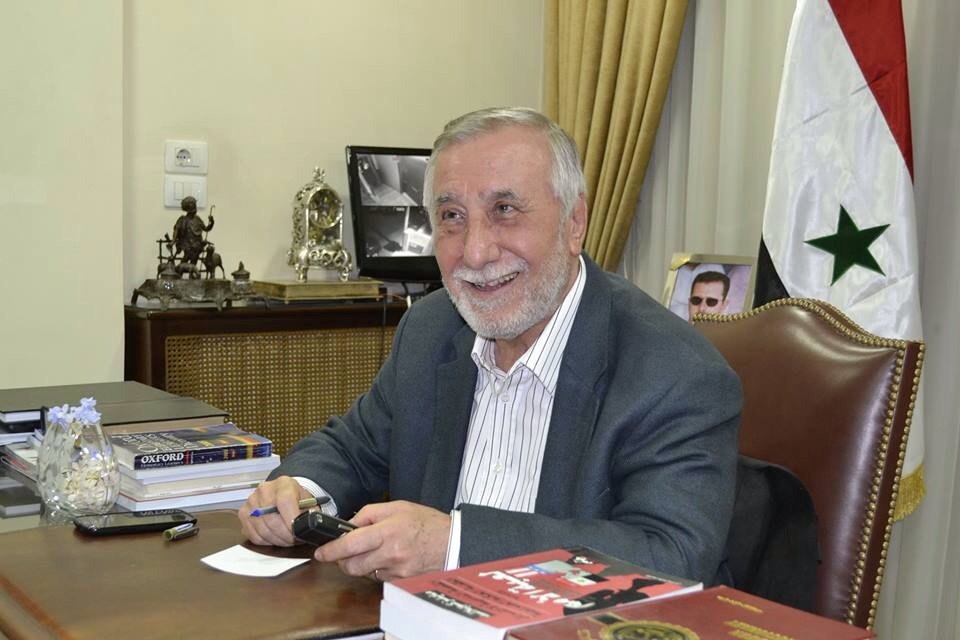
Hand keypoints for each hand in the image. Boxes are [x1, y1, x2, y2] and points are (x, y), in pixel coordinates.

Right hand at [238, 476, 310, 546]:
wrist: (285, 494)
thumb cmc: (297, 500)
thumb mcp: (309, 503)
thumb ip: (310, 514)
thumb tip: (308, 528)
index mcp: (284, 484)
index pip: (285, 502)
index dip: (291, 520)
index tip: (298, 532)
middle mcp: (265, 490)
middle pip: (272, 519)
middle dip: (285, 536)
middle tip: (294, 540)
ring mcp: (252, 502)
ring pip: (263, 530)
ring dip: (277, 540)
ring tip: (287, 539)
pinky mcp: (244, 514)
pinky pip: (254, 535)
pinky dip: (266, 541)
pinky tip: (275, 538)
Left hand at [315, 500, 449, 580]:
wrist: (452, 542)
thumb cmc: (425, 522)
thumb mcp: (397, 507)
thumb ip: (369, 513)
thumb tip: (349, 524)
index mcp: (387, 532)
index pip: (349, 544)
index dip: (331, 550)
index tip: (321, 551)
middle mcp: (390, 553)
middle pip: (352, 566)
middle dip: (342, 561)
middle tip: (344, 552)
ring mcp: (396, 570)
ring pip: (364, 573)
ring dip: (361, 564)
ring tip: (373, 551)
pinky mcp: (401, 581)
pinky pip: (379, 578)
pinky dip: (377, 569)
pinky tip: (387, 558)